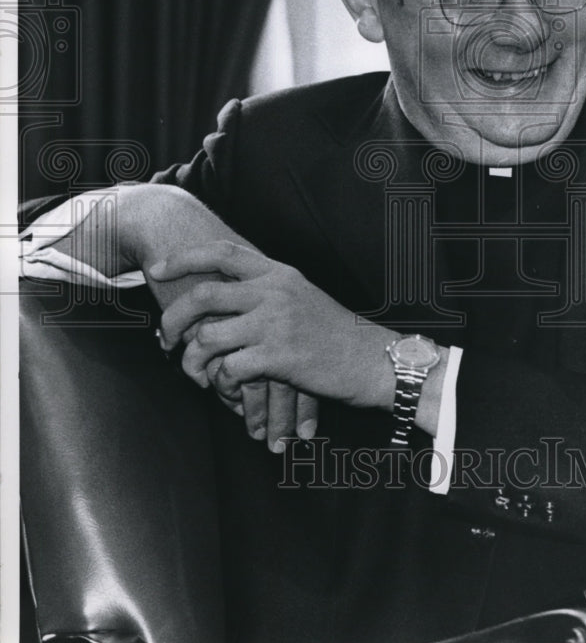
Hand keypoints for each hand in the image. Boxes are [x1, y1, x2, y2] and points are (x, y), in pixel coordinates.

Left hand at [152, 240, 396, 422]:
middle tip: (163, 336)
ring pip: (208, 336)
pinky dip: (221, 382)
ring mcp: (275, 323)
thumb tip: (225, 294)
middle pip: (204, 293)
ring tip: (194, 372)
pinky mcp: (278, 356)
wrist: (372, 359)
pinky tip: (229, 390)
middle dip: (173, 316)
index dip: (184, 257)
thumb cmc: (335, 333)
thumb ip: (268, 290)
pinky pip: (229, 368)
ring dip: (192, 358)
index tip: (158, 269)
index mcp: (278, 273)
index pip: (222, 252)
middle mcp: (274, 291)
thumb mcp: (302, 297)